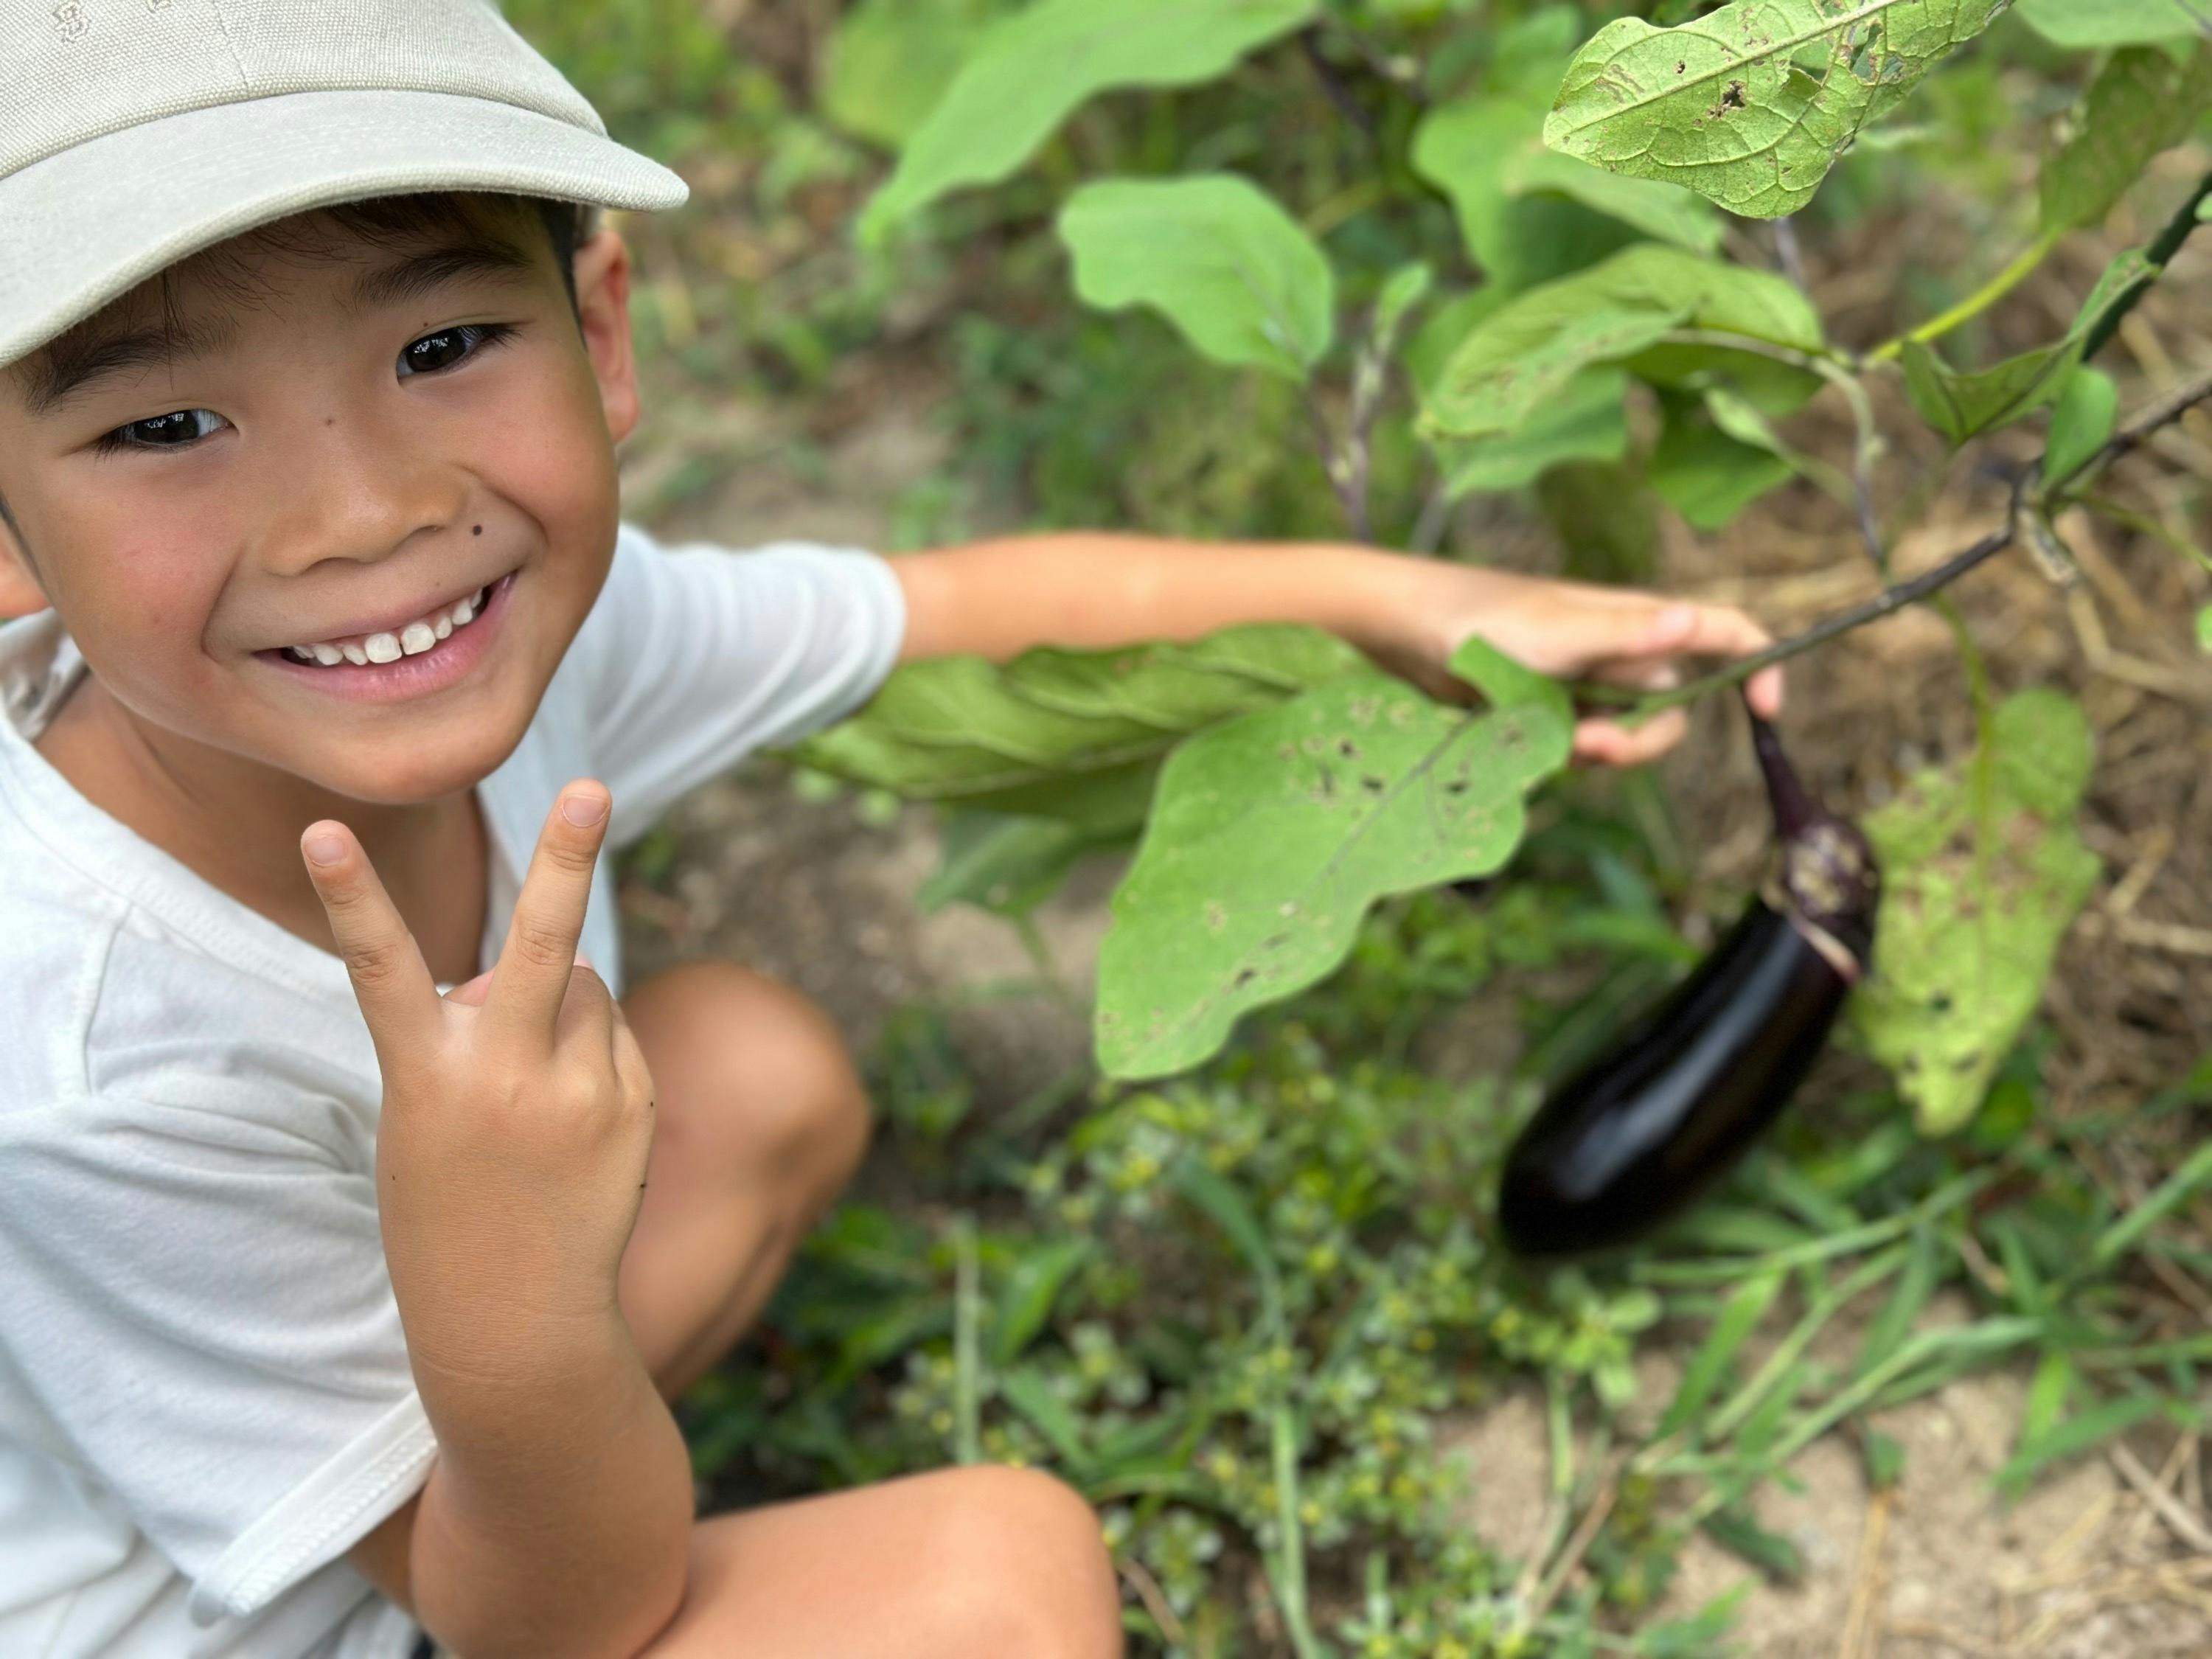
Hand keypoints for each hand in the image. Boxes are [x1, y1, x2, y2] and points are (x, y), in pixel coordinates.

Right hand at [300, 781, 654, 1382]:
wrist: (517, 1323)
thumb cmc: (451, 1210)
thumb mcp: (430, 1120)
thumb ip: (480, 1031)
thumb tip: (538, 971)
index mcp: (427, 1080)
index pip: (382, 969)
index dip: (351, 896)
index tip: (324, 830)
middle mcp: (507, 1078)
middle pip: (541, 946)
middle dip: (567, 857)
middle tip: (590, 789)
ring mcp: (580, 1092)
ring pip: (586, 990)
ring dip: (568, 1010)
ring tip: (539, 1101)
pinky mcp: (634, 1107)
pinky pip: (618, 1037)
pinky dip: (598, 1055)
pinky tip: (576, 1126)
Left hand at [1372, 564, 1783, 766]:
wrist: (1405, 632)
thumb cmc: (1480, 618)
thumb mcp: (1555, 632)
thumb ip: (1622, 634)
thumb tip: (1693, 624)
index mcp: (1635, 618)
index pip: (1722, 634)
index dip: (1757, 665)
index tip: (1768, 712)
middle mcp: (1619, 650)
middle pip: (1671, 708)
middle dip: (1642, 737)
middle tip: (1593, 745)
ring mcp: (1585, 683)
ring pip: (1624, 734)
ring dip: (1598, 750)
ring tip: (1551, 741)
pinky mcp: (1549, 711)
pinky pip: (1580, 747)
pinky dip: (1563, 753)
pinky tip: (1525, 740)